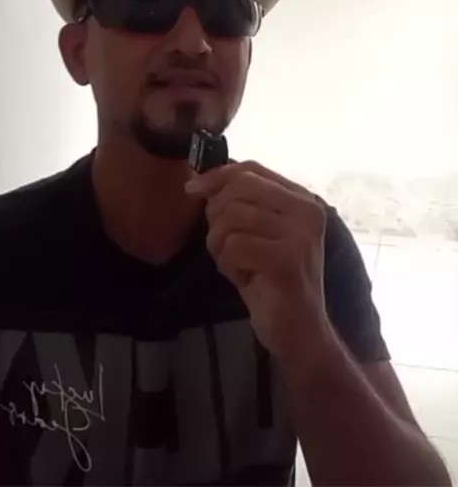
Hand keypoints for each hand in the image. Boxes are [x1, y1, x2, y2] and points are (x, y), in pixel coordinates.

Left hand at [185, 161, 330, 363]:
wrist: (298, 331)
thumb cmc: (272, 280)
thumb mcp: (257, 233)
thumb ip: (241, 203)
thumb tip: (199, 181)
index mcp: (302, 199)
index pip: (252, 169)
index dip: (217, 175)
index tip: (192, 189)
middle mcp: (307, 210)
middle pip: (239, 189)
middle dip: (217, 217)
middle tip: (225, 246)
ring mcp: (300, 234)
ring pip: (232, 217)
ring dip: (221, 246)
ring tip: (238, 265)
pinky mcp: (287, 259)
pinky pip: (234, 246)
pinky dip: (229, 265)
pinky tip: (246, 279)